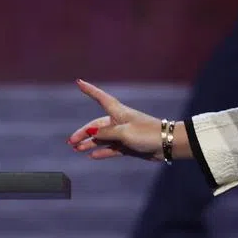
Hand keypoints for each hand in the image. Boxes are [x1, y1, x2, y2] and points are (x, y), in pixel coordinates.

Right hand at [67, 79, 185, 161]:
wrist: (167, 144)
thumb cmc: (146, 133)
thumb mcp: (124, 133)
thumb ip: (106, 134)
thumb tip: (92, 135)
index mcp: (118, 112)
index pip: (100, 97)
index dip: (89, 90)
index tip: (78, 82)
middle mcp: (118, 121)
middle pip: (96, 126)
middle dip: (83, 133)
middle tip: (71, 142)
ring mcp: (122, 134)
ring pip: (101, 139)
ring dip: (89, 144)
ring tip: (77, 149)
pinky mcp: (128, 145)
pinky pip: (111, 149)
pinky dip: (102, 152)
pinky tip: (92, 156)